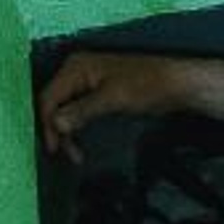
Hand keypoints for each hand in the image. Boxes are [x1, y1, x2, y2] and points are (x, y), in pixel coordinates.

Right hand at [36, 51, 184, 162]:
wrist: (176, 84)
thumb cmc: (147, 86)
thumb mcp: (113, 98)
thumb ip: (83, 110)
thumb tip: (56, 124)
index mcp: (75, 67)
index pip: (49, 97)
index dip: (47, 124)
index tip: (55, 149)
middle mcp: (75, 71)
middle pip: (53, 104)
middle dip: (57, 130)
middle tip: (70, 156)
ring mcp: (85, 81)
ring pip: (64, 110)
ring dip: (67, 132)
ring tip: (77, 155)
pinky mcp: (96, 93)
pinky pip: (76, 111)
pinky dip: (77, 127)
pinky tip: (80, 142)